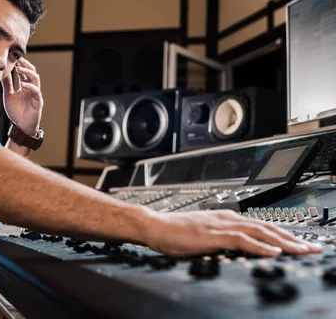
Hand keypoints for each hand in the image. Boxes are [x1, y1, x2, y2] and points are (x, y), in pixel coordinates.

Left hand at [2, 58, 42, 135]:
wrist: (21, 126)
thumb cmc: (16, 112)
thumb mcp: (8, 95)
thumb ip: (7, 85)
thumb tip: (3, 73)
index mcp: (25, 86)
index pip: (24, 72)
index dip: (20, 65)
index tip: (14, 59)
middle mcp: (31, 88)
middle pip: (32, 72)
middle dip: (25, 65)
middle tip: (18, 60)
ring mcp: (36, 94)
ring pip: (35, 79)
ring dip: (28, 73)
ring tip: (19, 69)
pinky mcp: (38, 101)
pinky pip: (36, 91)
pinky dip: (30, 86)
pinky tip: (23, 84)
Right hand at [142, 210, 322, 256]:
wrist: (154, 226)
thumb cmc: (174, 232)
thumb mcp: (203, 235)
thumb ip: (222, 238)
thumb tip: (239, 248)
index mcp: (226, 217)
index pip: (261, 225)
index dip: (284, 234)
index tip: (300, 243)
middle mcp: (227, 218)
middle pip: (266, 226)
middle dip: (292, 237)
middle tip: (313, 248)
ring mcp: (220, 225)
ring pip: (259, 231)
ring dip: (283, 241)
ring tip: (302, 250)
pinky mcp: (212, 234)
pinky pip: (241, 240)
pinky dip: (259, 245)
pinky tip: (273, 251)